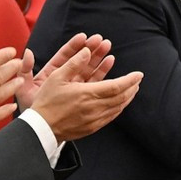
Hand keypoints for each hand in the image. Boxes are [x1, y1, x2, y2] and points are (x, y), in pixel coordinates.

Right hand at [25, 36, 142, 141]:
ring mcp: (94, 120)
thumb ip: (74, 63)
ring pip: (118, 108)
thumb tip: (87, 51)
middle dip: (131, 88)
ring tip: (132, 90)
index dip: (130, 80)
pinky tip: (120, 103)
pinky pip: (111, 117)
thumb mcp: (56, 77)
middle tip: (137, 80)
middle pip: (121, 97)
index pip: (116, 86)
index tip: (139, 74)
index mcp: (87, 94)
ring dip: (127, 98)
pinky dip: (119, 108)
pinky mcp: (92, 128)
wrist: (41, 128)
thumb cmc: (47, 102)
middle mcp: (94, 108)